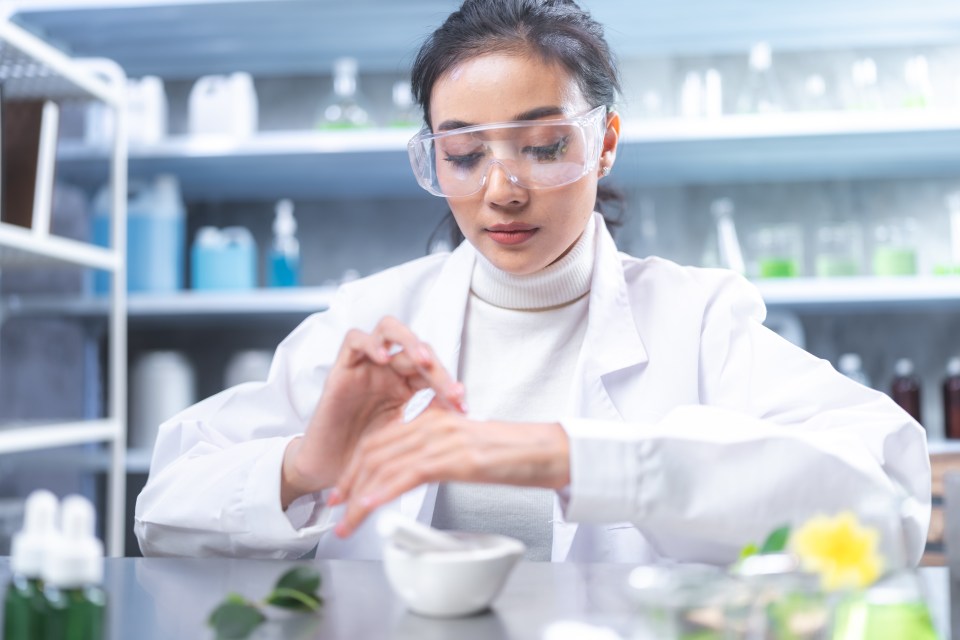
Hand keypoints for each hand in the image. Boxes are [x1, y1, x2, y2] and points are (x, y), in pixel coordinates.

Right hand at [281, 317, 464, 507]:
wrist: (333, 473)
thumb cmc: (368, 455)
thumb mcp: (406, 436)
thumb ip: (430, 417)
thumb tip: (463, 410)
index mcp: (406, 383)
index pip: (433, 369)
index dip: (450, 383)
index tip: (462, 406)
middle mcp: (388, 370)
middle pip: (417, 347)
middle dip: (436, 366)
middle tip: (448, 388)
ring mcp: (365, 366)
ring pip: (388, 330)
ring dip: (408, 340)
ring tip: (422, 360)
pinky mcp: (341, 370)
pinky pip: (354, 340)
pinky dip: (371, 344)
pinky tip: (384, 359)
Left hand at [328, 405, 569, 536]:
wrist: (548, 451)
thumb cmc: (514, 454)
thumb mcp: (468, 448)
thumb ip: (439, 453)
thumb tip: (414, 473)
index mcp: (435, 418)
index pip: (383, 439)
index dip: (357, 465)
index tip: (344, 489)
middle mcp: (434, 424)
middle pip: (376, 450)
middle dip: (350, 482)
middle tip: (335, 507)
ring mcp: (444, 439)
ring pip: (386, 464)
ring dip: (360, 496)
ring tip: (346, 520)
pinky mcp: (455, 457)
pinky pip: (407, 474)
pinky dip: (381, 492)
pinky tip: (368, 507)